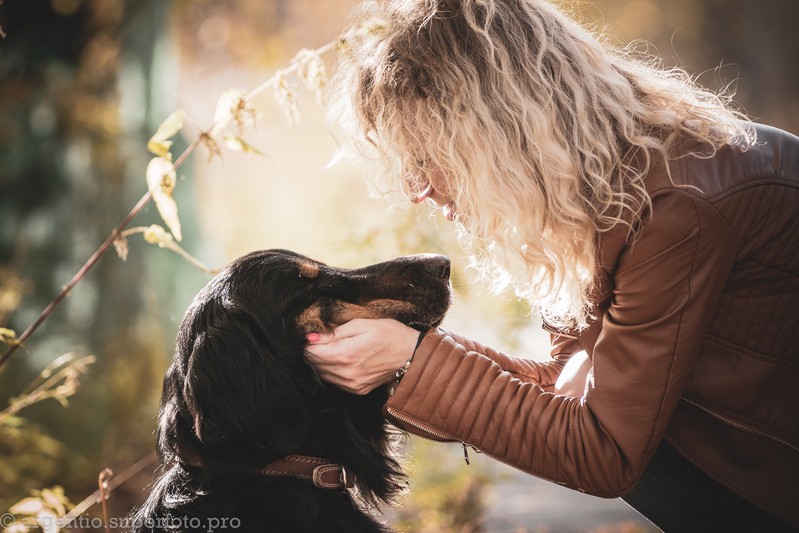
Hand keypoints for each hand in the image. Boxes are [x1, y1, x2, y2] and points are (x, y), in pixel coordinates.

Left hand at [304, 318, 419, 394]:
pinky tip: (344, 360)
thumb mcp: (362, 324)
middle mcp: (347, 373)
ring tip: (336, 349)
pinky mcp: (358, 390)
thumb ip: (334, 332)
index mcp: (346, 354)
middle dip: (315, 352)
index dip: (310, 342)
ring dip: (323, 362)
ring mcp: (352, 384)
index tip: (316, 335)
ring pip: (323, 374)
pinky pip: (335, 382)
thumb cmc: (389, 334)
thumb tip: (311, 338)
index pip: (312, 353)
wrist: (411, 354)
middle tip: (326, 340)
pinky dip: (334, 371)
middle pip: (315, 364)